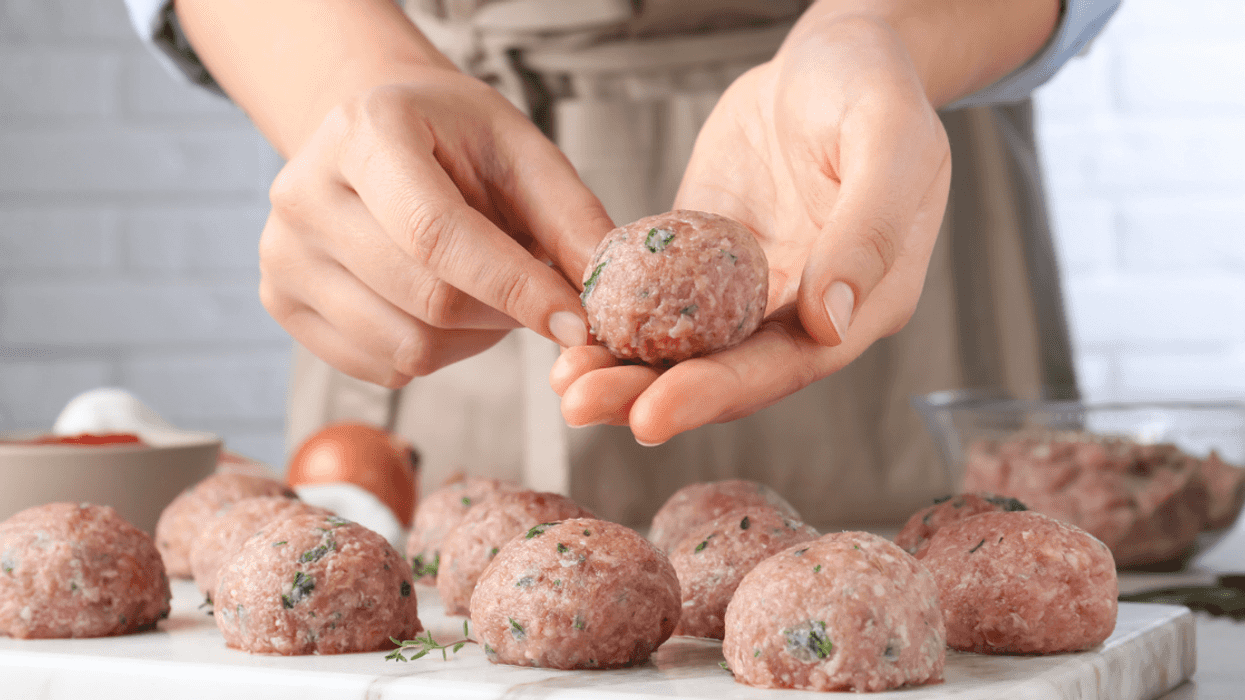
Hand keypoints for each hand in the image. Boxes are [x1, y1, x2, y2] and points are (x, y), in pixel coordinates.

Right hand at [258, 67, 612, 386]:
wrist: (371, 135)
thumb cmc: (452, 139)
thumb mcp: (521, 149)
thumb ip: (569, 217)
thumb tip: (604, 294)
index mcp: (366, 133)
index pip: (436, 234)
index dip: (514, 287)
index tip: (577, 321)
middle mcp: (305, 193)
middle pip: (426, 300)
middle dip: (505, 313)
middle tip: (537, 294)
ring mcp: (282, 254)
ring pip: (407, 347)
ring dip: (474, 339)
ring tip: (485, 291)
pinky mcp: (280, 303)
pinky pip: (383, 368)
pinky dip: (434, 353)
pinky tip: (442, 306)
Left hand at [552, 17, 950, 442]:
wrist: (831, 56)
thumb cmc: (872, 86)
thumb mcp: (891, 137)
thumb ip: (871, 227)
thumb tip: (829, 321)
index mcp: (866, 302)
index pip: (789, 364)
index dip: (720, 392)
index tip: (655, 413)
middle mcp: (806, 311)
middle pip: (727, 373)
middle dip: (652, 395)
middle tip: (582, 405)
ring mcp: (753, 289)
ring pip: (687, 348)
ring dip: (626, 370)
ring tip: (565, 383)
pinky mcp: (707, 260)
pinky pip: (659, 298)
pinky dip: (619, 319)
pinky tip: (572, 331)